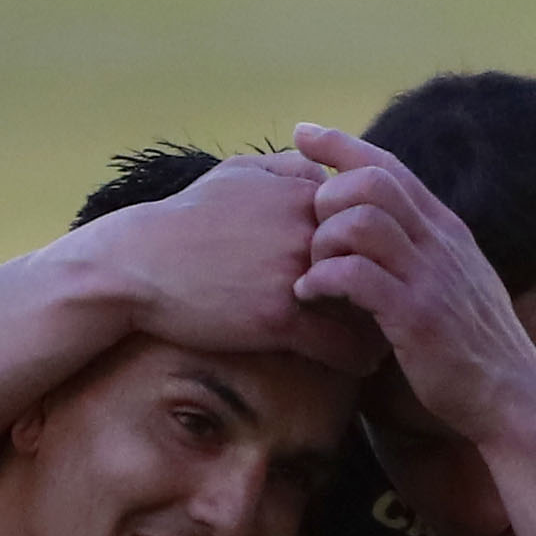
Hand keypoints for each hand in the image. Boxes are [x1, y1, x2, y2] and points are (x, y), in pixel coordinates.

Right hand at [84, 154, 382, 377]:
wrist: (133, 265)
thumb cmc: (181, 221)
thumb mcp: (232, 175)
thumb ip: (283, 168)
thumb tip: (318, 169)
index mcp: (302, 193)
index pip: (370, 219)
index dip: (381, 248)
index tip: (390, 271)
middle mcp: (307, 228)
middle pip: (378, 260)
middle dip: (392, 285)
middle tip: (402, 310)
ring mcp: (295, 272)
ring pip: (368, 304)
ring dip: (383, 326)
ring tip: (390, 343)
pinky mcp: (279, 317)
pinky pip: (341, 344)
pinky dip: (358, 359)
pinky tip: (360, 367)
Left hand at [286, 124, 535, 444]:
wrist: (513, 398)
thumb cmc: (471, 346)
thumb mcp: (453, 281)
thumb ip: (419, 250)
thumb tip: (376, 225)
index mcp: (446, 229)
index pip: (390, 164)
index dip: (341, 143)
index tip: (302, 132)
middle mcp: (441, 242)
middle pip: (372, 180)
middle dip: (326, 195)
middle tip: (310, 232)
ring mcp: (431, 277)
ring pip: (361, 221)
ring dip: (322, 240)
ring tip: (313, 270)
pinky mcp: (417, 317)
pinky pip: (356, 276)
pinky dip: (321, 280)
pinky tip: (311, 296)